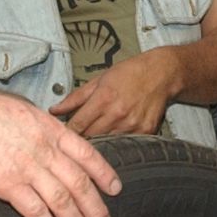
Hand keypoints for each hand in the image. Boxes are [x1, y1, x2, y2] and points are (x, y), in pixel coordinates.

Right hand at [0, 88, 120, 216]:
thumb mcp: (25, 111)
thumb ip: (43, 129)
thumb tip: (53, 140)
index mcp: (51, 130)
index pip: (88, 154)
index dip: (104, 174)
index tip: (114, 188)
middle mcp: (45, 151)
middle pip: (80, 183)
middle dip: (95, 207)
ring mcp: (29, 169)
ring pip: (63, 201)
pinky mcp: (9, 185)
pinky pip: (36, 212)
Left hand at [49, 50, 182, 136]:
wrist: (161, 74)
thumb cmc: (130, 73)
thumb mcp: (98, 80)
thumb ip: (75, 97)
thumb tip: (55, 110)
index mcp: (104, 98)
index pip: (77, 125)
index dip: (67, 132)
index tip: (61, 135)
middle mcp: (118, 114)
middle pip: (90, 137)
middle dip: (80, 138)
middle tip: (74, 139)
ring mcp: (132, 125)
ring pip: (107, 143)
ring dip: (98, 141)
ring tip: (95, 137)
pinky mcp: (145, 132)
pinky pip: (125, 143)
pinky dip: (117, 141)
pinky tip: (114, 135)